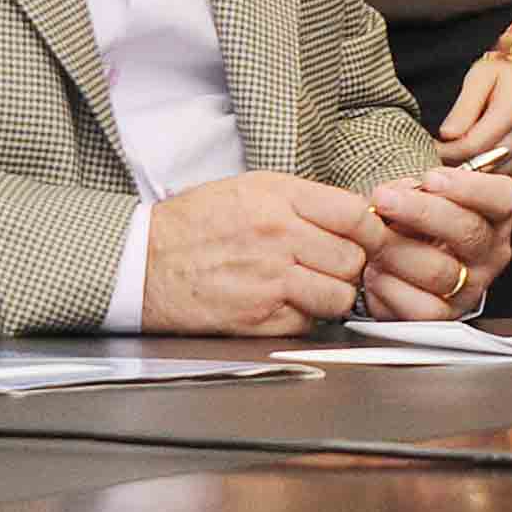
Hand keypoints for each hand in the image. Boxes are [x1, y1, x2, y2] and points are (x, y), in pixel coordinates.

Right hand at [139, 173, 378, 334]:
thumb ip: (302, 201)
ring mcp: (269, 279)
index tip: (367, 238)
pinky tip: (284, 304)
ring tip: (310, 286)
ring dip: (331, 295)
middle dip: (349, 265)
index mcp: (279, 198)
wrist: (141, 263)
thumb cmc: (194, 225)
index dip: (370, 230)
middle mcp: (279, 236)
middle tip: (331, 266)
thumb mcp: (249, 189)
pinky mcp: (257, 317)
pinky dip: (303, 318)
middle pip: (353, 258)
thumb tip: (354, 216)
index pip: (356, 215)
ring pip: (339, 295)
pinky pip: (308, 322)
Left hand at [360, 161, 511, 320]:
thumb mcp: (418, 194)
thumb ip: (413, 188)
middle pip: (469, 231)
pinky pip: (419, 306)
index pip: (502, 197)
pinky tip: (374, 271)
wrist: (395, 265)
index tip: (430, 178)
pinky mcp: (443, 316)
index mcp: (494, 216)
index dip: (467, 187)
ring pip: (439, 270)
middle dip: (420, 212)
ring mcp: (469, 287)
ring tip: (371, 238)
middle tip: (385, 199)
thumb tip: (394, 194)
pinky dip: (387, 286)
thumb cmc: (410, 224)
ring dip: (395, 250)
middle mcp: (489, 253)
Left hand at [440, 56, 511, 175]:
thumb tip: (447, 136)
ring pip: (499, 174)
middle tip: (439, 158)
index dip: (447, 151)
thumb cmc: (503, 77)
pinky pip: (511, 174)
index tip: (430, 149)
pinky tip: (480, 160)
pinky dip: (493, 172)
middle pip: (486, 162)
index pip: (473, 145)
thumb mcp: (479, 77)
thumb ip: (462, 108)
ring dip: (475, 172)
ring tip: (458, 159)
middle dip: (458, 164)